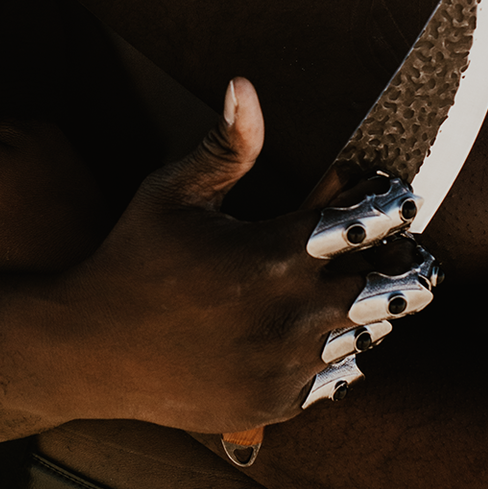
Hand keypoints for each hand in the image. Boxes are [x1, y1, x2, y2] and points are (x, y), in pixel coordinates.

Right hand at [56, 80, 364, 444]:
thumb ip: (226, 146)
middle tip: (391, 248)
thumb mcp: (172, 194)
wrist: (88, 350)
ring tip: (344, 287)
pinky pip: (340, 375)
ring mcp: (287, 365)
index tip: (384, 199)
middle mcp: (292, 313)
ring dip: (366, 309)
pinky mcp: (278, 403)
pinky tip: (308, 330)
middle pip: (396, 286)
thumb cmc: (131, 261)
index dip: (388, 205)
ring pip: (373, 334)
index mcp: (275, 253)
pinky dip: (335, 352)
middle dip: (399, 261)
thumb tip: (246, 85)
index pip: (374, 222)